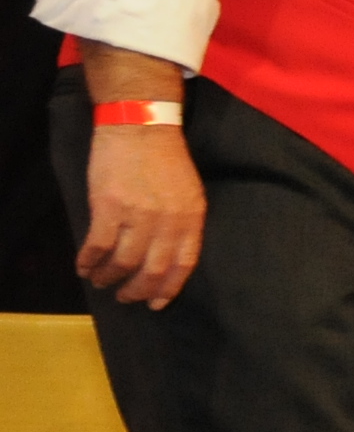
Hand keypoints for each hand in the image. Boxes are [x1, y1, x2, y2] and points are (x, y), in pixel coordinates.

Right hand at [78, 128, 205, 308]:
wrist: (141, 126)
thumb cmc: (165, 159)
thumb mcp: (189, 192)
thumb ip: (183, 223)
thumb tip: (169, 256)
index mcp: (191, 217)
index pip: (183, 264)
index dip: (168, 289)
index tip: (157, 304)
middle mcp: (167, 221)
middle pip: (152, 270)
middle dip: (137, 290)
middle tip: (125, 296)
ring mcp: (138, 215)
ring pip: (123, 262)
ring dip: (109, 277)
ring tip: (101, 281)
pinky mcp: (109, 207)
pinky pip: (98, 245)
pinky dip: (89, 261)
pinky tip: (84, 267)